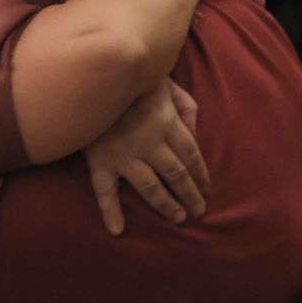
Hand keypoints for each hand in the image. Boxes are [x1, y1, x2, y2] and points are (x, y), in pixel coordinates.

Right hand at [84, 79, 207, 233]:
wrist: (95, 72)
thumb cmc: (135, 79)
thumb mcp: (169, 86)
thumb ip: (187, 108)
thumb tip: (195, 136)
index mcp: (168, 123)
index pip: (191, 155)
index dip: (202, 175)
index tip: (207, 189)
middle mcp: (150, 143)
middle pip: (177, 175)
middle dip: (191, 195)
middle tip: (199, 211)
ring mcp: (124, 154)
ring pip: (151, 187)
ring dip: (167, 206)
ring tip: (179, 218)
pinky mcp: (100, 161)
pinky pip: (105, 191)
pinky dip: (110, 212)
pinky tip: (118, 230)